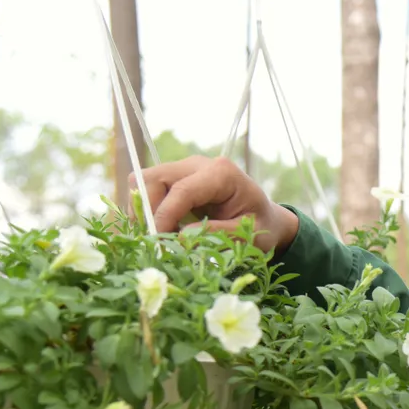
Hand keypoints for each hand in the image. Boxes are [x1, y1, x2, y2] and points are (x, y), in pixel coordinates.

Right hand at [128, 156, 299, 254]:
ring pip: (144, 183)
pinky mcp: (175, 181)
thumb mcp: (249, 235)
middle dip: (147, 211)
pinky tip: (163, 231)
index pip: (181, 190)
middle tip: (156, 240)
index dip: (164, 216)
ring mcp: (184, 170)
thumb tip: (181, 237)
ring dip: (145, 212)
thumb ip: (217, 234)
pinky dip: (148, 213)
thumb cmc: (261, 226)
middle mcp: (198, 165)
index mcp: (221, 173)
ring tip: (161, 237)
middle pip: (153, 178)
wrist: (265, 218)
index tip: (159, 243)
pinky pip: (148, 191)